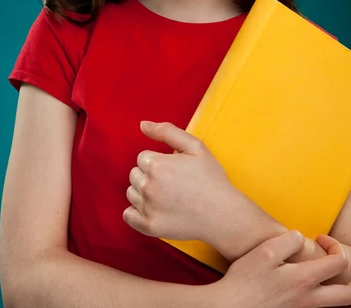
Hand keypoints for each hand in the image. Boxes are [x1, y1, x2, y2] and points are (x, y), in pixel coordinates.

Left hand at [123, 121, 235, 241]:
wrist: (222, 214)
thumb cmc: (210, 178)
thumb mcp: (195, 146)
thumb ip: (167, 131)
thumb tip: (142, 124)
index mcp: (156, 165)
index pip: (142, 157)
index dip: (159, 161)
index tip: (174, 169)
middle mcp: (147, 186)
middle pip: (134, 174)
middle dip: (149, 175)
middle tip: (171, 182)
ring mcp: (147, 208)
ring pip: (131, 193)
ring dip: (143, 192)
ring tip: (166, 196)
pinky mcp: (149, 226)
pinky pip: (128, 216)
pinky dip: (136, 212)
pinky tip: (153, 209)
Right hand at [214, 229, 350, 307]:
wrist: (230, 307)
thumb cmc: (245, 279)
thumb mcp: (266, 250)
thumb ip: (289, 239)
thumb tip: (303, 237)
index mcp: (303, 279)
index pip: (337, 262)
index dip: (335, 246)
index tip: (322, 238)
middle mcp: (309, 299)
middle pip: (349, 293)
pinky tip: (338, 303)